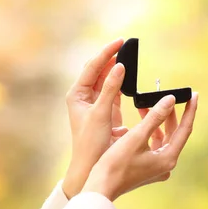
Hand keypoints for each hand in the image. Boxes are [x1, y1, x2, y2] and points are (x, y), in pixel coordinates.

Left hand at [63, 38, 127, 198]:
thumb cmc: (91, 143)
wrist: (90, 166)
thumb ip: (111, 89)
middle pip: (98, 69)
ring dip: (117, 67)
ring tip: (129, 54)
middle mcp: (84, 97)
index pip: (92, 67)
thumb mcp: (101, 114)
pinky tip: (130, 75)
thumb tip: (119, 66)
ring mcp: (95, 104)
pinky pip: (115, 91)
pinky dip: (122, 82)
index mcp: (77, 94)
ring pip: (106, 79)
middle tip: (126, 44)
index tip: (121, 42)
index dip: (107, 53)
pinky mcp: (107, 111)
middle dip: (111, 56)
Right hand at [83, 92, 198, 201]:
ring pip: (164, 139)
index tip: (194, 94)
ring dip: (158, 122)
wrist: (99, 188)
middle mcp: (166, 164)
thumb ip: (155, 117)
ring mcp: (157, 168)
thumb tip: (170, 100)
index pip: (185, 129)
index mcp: (168, 158)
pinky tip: (142, 121)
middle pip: (175, 134)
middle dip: (171, 114)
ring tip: (150, 105)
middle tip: (171, 96)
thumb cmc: (116, 164)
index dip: (190, 111)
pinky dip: (150, 132)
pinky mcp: (147, 168)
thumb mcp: (136, 136)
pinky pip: (154, 145)